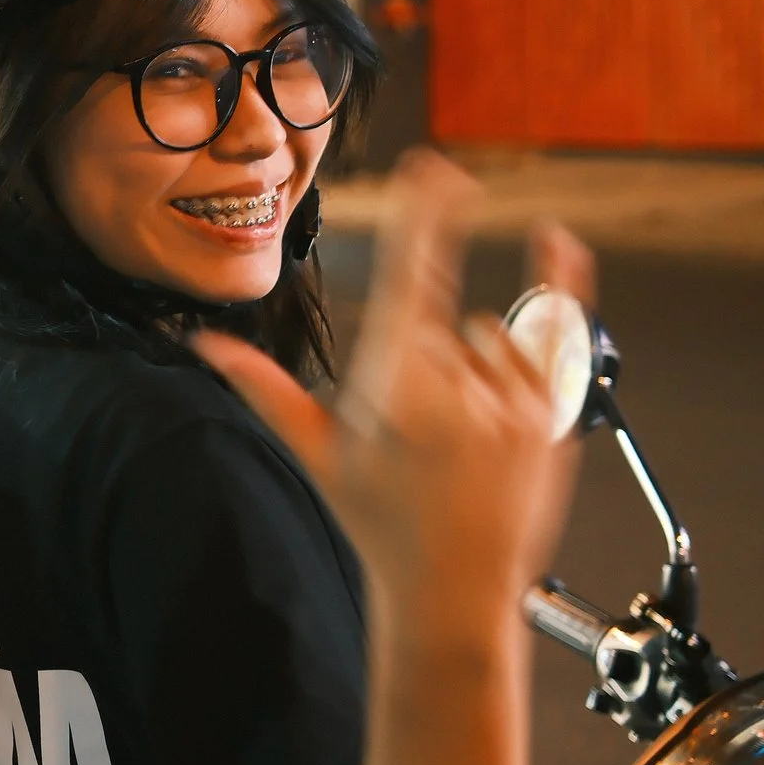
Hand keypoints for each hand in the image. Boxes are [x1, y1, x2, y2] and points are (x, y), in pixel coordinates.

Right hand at [193, 151, 589, 643]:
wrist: (455, 596)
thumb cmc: (381, 528)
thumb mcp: (318, 455)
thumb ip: (265, 388)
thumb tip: (207, 345)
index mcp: (395, 385)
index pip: (414, 275)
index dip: (426, 213)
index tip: (434, 168)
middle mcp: (460, 386)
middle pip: (440, 322)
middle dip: (424, 357)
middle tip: (414, 433)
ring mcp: (514, 401)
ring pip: (490, 337)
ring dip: (474, 369)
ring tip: (460, 441)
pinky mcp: (554, 415)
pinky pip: (553, 332)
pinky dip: (556, 287)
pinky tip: (556, 241)